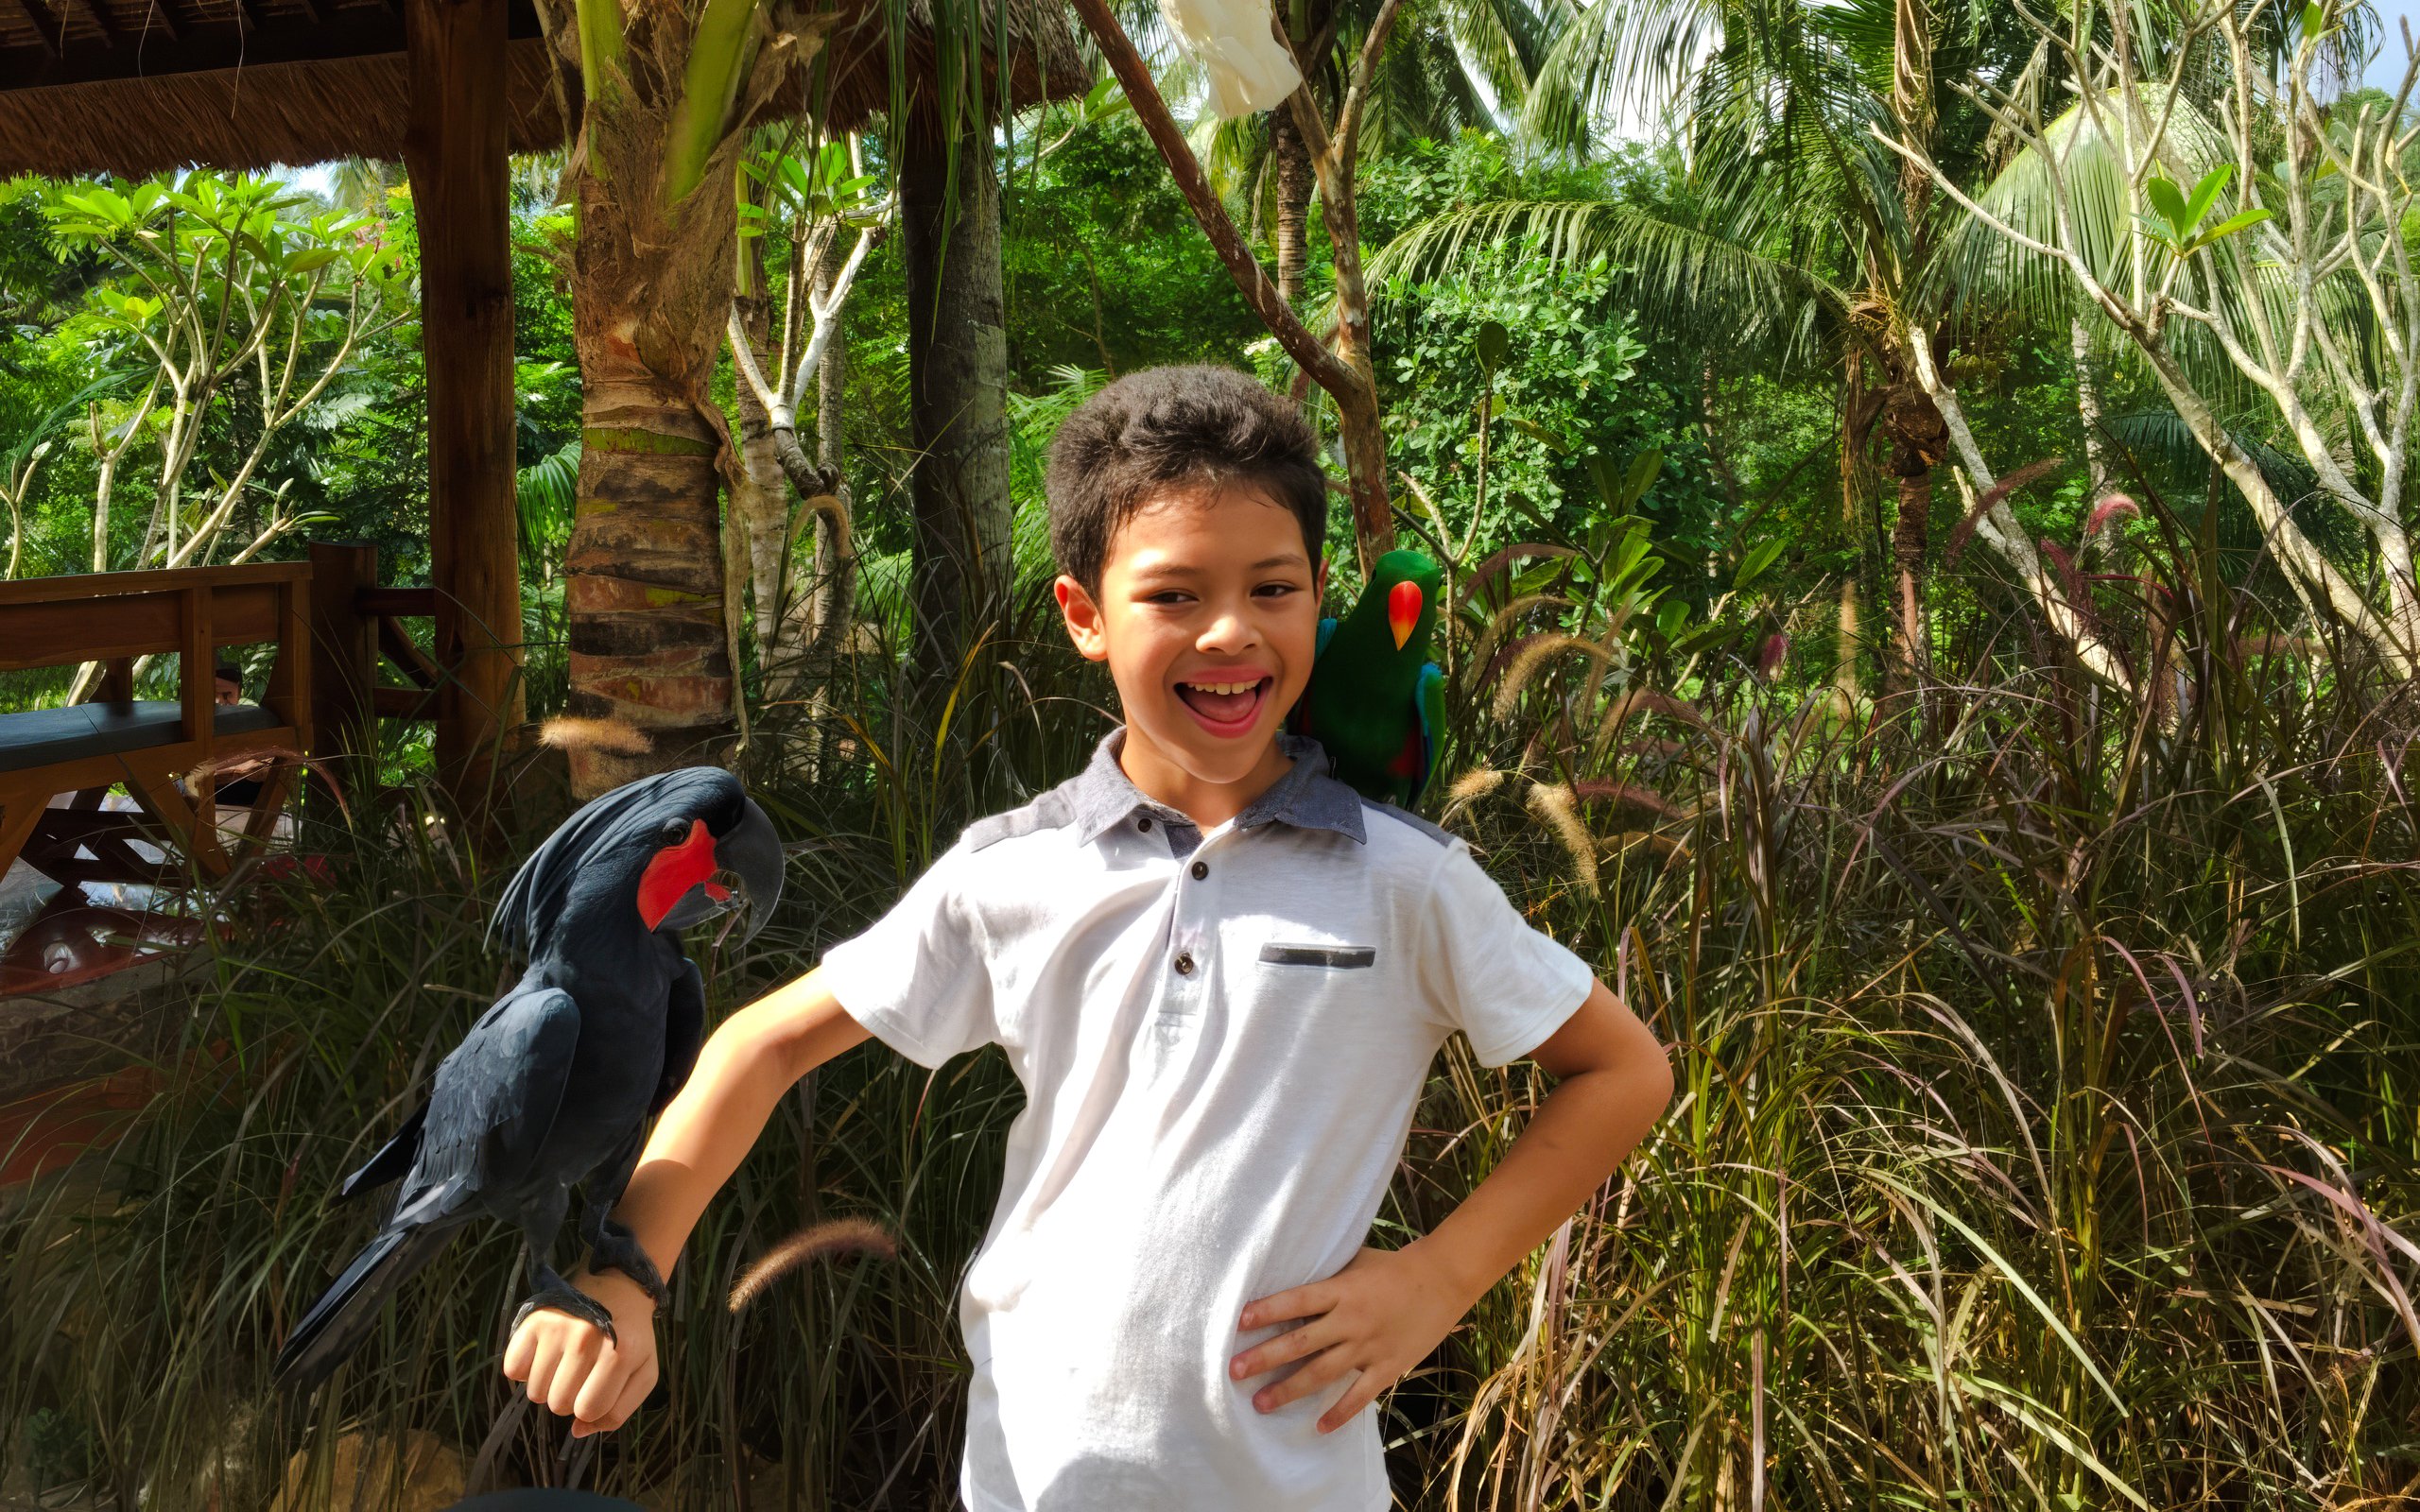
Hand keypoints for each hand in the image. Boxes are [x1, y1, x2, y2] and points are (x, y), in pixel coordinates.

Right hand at [501, 1266, 658, 1438]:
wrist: (619, 1287)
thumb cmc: (632, 1336)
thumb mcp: (643, 1372)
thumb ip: (619, 1411)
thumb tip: (578, 1430)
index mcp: (620, 1354)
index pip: (588, 1411)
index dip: (591, 1407)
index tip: (597, 1388)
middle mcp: (587, 1338)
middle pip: (559, 1405)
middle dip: (570, 1397)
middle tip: (582, 1372)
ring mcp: (558, 1327)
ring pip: (536, 1393)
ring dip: (549, 1386)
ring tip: (565, 1361)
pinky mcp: (533, 1320)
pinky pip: (513, 1371)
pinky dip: (526, 1370)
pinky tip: (545, 1353)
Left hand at [1229, 1243, 1471, 1433]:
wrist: (1442, 1280)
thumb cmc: (1393, 1267)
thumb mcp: (1356, 1261)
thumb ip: (1326, 1274)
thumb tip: (1289, 1272)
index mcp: (1342, 1290)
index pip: (1296, 1301)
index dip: (1268, 1311)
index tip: (1239, 1323)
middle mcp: (1351, 1319)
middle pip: (1301, 1342)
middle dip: (1266, 1357)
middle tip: (1234, 1371)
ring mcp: (1369, 1346)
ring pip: (1322, 1372)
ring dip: (1290, 1389)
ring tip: (1261, 1403)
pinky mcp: (1387, 1366)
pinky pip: (1360, 1395)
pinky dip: (1340, 1413)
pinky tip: (1319, 1427)